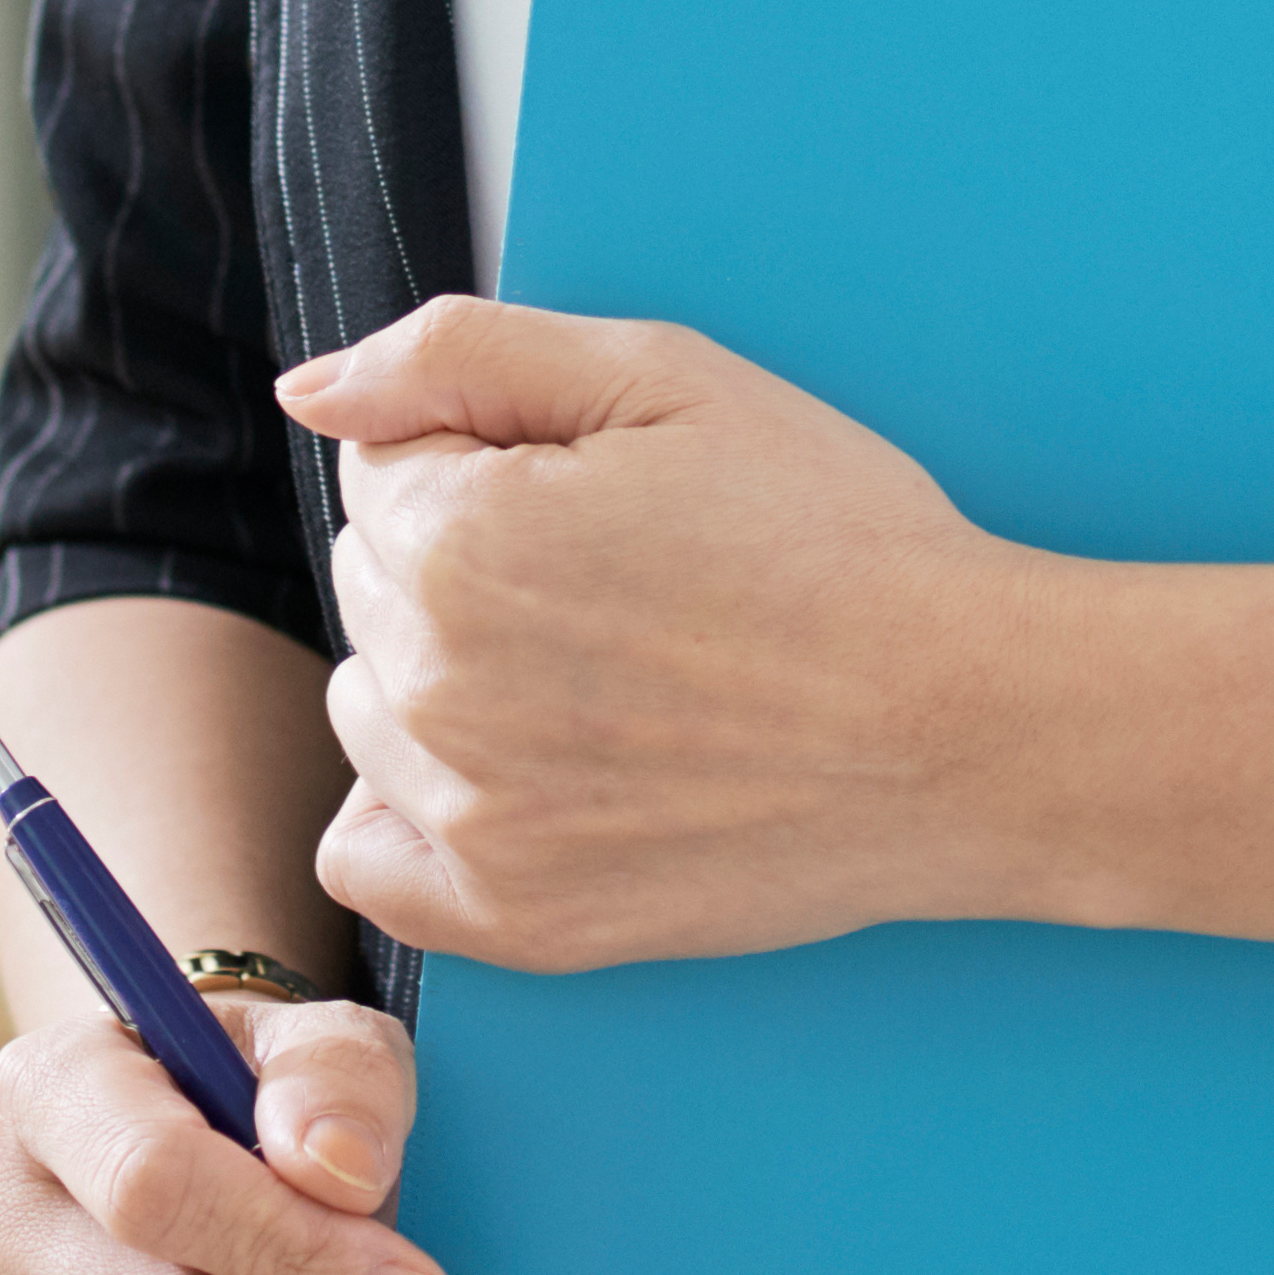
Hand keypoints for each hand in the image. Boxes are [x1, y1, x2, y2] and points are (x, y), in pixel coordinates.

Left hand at [283, 296, 1046, 971]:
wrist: (963, 725)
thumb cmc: (836, 541)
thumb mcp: (663, 376)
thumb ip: (456, 354)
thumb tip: (311, 393)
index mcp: (455, 541)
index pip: (384, 468)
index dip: (493, 459)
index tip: (602, 491)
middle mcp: (435, 687)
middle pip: (373, 585)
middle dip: (465, 559)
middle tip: (620, 577)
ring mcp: (469, 819)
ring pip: (373, 708)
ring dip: (445, 678)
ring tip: (599, 671)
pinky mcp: (516, 920)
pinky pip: (369, 861)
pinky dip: (413, 816)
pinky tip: (516, 775)